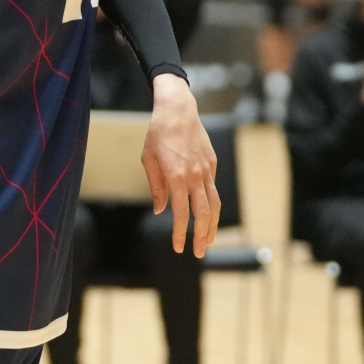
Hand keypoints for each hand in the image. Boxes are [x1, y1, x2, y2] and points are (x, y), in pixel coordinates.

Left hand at [141, 74, 219, 256]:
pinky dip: (212, 205)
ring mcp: (206, 170)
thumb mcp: (148, 161)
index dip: (180, 233)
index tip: (178, 248)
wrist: (178, 111)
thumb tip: (162, 210)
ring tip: (209, 241)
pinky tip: (207, 215)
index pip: (180, 214)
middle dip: (202, 236)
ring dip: (213, 225)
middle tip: (199, 253)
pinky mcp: (212, 164)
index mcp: (176, 177)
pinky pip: (213, 189)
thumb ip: (157, 188)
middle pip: (203, 214)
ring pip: (214, 204)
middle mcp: (195, 176)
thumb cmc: (158, 135)